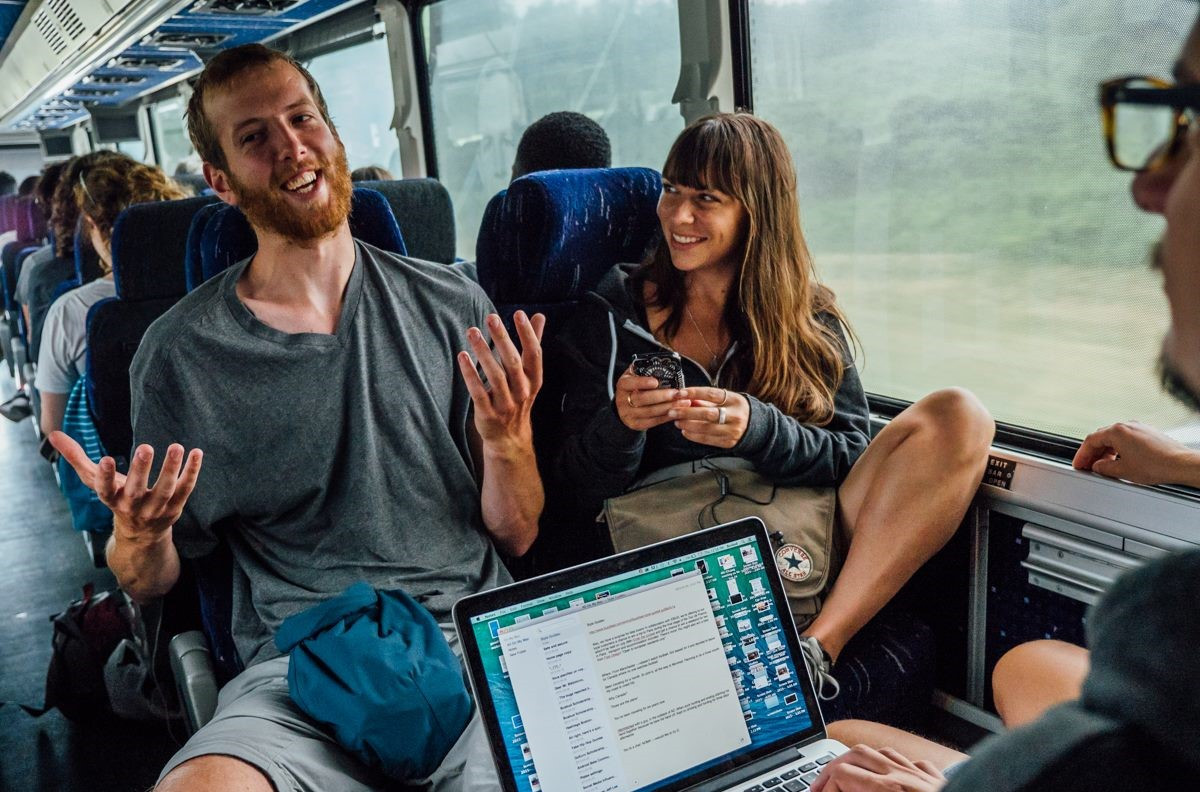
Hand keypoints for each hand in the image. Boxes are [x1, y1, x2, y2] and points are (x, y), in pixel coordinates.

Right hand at [49, 431, 202, 540]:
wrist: (141, 535)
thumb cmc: (116, 498)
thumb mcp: (95, 481)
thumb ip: (76, 457)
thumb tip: (53, 434)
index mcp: (112, 499)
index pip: (105, 490)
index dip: (105, 476)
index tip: (105, 459)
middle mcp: (133, 507)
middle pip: (137, 491)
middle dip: (141, 470)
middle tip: (146, 448)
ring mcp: (156, 509)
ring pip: (165, 490)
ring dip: (171, 468)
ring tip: (176, 446)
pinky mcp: (175, 507)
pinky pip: (186, 489)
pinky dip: (192, 472)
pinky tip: (196, 452)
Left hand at [458, 311, 544, 451]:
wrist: (510, 438)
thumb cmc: (518, 396)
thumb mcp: (529, 374)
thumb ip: (533, 343)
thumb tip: (540, 316)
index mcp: (534, 379)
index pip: (534, 354)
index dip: (528, 334)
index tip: (519, 314)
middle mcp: (523, 391)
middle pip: (513, 362)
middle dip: (502, 339)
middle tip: (491, 317)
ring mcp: (506, 404)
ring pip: (495, 376)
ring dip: (483, 352)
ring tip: (472, 331)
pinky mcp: (488, 414)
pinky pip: (478, 392)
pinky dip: (470, 374)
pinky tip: (462, 356)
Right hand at [614, 366, 690, 430]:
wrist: (626, 405)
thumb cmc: (637, 386)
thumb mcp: (637, 375)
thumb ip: (646, 369)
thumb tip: (665, 360)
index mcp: (623, 385)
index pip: (629, 383)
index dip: (642, 382)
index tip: (656, 382)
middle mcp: (621, 400)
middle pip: (642, 399)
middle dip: (662, 396)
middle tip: (677, 393)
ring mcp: (627, 414)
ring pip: (649, 412)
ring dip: (668, 407)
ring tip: (683, 402)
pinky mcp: (635, 424)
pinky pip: (652, 422)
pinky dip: (666, 417)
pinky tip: (676, 411)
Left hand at [667, 386, 748, 448]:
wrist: (756, 427)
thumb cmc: (735, 410)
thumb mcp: (726, 400)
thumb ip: (706, 400)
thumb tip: (686, 399)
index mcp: (735, 400)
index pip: (711, 394)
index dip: (694, 393)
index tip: (679, 393)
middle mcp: (735, 416)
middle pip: (707, 414)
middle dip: (686, 412)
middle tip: (672, 411)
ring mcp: (733, 430)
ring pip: (706, 428)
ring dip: (688, 425)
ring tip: (677, 421)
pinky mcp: (729, 443)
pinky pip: (707, 440)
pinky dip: (694, 435)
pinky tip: (685, 431)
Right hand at [811, 745, 946, 791]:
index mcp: (888, 791)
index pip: (841, 775)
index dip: (823, 789)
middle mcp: (905, 777)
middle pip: (856, 755)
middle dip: (833, 770)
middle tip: (821, 789)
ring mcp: (923, 777)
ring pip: (883, 753)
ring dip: (860, 762)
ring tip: (847, 777)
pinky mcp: (940, 783)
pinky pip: (912, 763)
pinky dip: (893, 765)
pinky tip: (890, 776)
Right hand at [1072, 420, 1199, 485]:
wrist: (1181, 464)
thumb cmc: (1156, 466)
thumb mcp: (1122, 471)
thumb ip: (1103, 468)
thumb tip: (1097, 466)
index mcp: (1117, 431)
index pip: (1091, 441)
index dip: (1081, 454)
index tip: (1078, 464)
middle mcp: (1127, 425)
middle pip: (1101, 437)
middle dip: (1092, 453)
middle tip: (1087, 466)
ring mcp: (1139, 428)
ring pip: (1114, 438)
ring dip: (1105, 451)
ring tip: (1103, 465)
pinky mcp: (1148, 433)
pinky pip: (1126, 439)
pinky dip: (1118, 448)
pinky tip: (1119, 460)